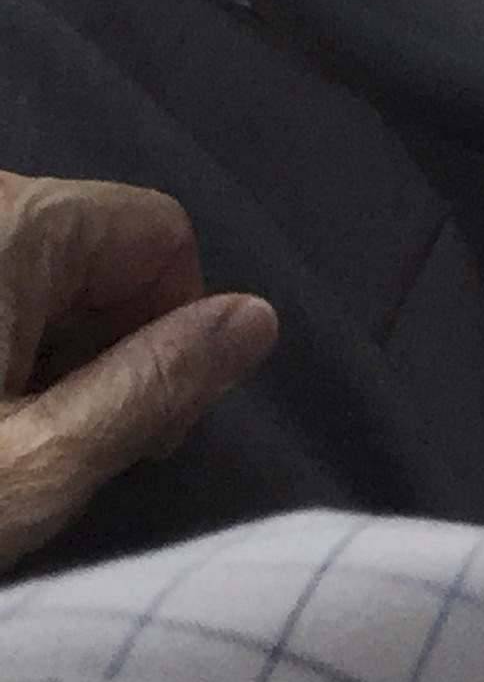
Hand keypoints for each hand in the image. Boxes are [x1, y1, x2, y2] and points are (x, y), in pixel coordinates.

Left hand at [0, 170, 276, 566]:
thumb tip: (261, 317)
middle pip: (107, 253)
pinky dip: (15, 347)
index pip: (160, 234)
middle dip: (121, 347)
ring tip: (29, 444)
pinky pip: (8, 284)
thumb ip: (153, 386)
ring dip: (64, 354)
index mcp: (15, 218)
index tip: (148, 433)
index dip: (181, 329)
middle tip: (86, 450)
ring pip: (55, 273)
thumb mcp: (37, 463)